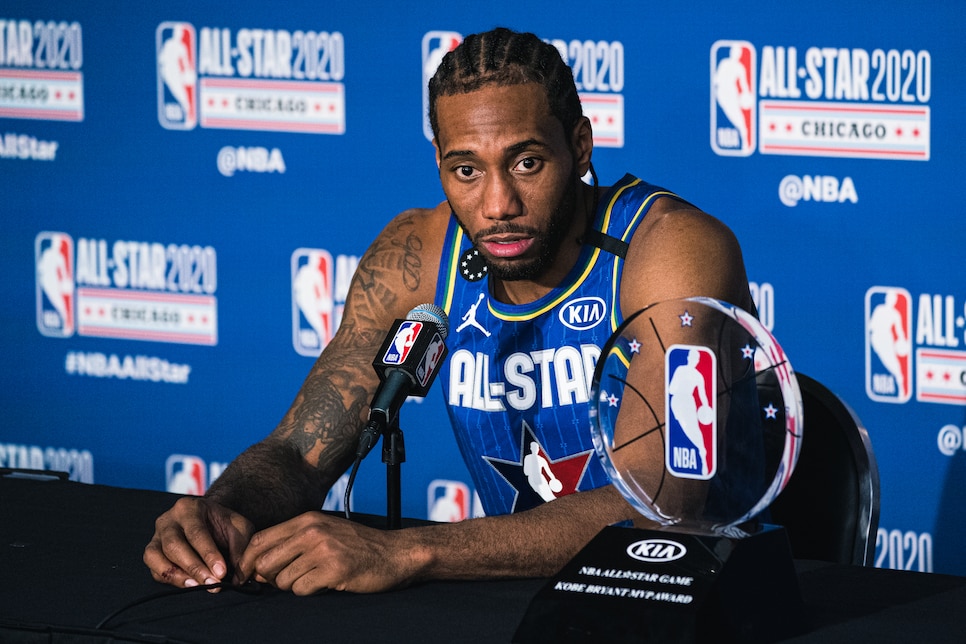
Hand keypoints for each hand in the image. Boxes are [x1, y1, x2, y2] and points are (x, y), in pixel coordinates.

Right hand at [144, 496, 254, 588]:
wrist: (211, 521)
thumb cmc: (225, 524)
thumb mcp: (239, 527)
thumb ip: (239, 547)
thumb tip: (236, 576)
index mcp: (189, 508)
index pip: (196, 532)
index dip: (208, 554)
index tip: (221, 572)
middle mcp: (168, 520)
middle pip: (173, 545)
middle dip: (194, 567)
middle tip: (213, 583)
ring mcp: (156, 537)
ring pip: (155, 557)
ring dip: (177, 575)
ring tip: (198, 586)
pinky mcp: (152, 554)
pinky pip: (154, 570)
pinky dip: (170, 580)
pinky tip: (189, 585)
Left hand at [237, 512, 422, 594]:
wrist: (394, 553)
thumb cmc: (357, 546)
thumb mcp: (323, 532)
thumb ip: (292, 543)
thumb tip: (256, 569)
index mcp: (306, 520)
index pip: (259, 540)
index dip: (248, 561)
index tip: (249, 576)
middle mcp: (312, 531)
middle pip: (265, 562)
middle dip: (271, 578)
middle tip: (288, 580)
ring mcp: (323, 550)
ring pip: (282, 580)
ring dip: (294, 586)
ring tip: (314, 578)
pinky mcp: (333, 570)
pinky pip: (302, 590)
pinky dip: (310, 591)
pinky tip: (326, 583)